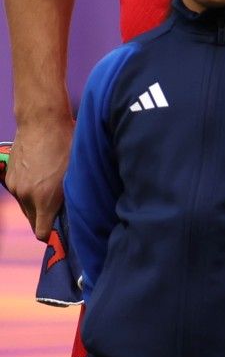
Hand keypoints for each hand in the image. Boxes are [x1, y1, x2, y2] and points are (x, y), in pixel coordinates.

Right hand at [4, 111, 71, 239]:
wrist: (42, 122)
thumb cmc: (67, 143)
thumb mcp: (78, 170)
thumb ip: (75, 193)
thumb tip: (83, 210)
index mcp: (46, 198)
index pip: (41, 233)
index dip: (51, 234)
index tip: (61, 231)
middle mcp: (27, 196)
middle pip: (34, 222)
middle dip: (46, 220)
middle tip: (61, 211)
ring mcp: (16, 187)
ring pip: (26, 208)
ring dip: (37, 205)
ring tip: (52, 191)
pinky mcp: (9, 178)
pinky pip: (20, 194)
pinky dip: (29, 192)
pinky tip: (42, 178)